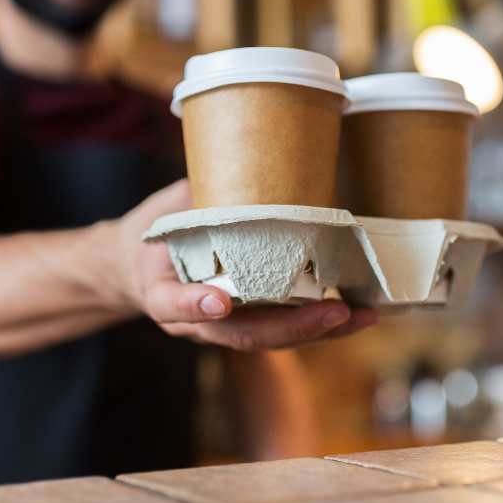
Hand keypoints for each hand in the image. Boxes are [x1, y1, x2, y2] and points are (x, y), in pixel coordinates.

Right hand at [109, 179, 378, 350]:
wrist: (144, 267)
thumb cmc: (156, 234)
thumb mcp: (165, 213)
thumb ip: (198, 201)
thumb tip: (244, 163)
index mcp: (161, 292)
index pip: (172, 304)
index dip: (194, 305)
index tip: (219, 301)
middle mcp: (194, 320)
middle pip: (240, 334)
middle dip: (290, 327)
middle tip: (332, 310)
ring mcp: (223, 327)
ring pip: (270, 339)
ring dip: (318, 331)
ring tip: (359, 317)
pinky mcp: (248, 323)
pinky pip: (284, 331)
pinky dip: (321, 326)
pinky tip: (357, 314)